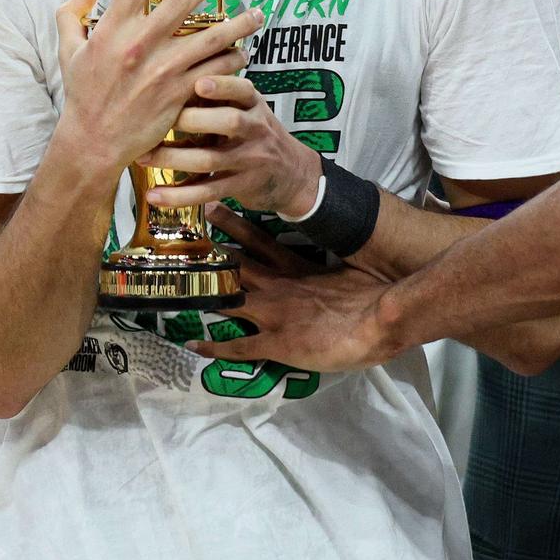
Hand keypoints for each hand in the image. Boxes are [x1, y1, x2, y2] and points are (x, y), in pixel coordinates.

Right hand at [52, 0, 261, 172]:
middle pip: (181, 2)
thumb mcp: (69, 50)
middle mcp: (139, 44)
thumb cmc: (83, 93)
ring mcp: (162, 69)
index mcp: (112, 29)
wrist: (94, 140)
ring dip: (237, 23)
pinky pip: (215, 70)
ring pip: (210, 38)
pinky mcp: (179, 92)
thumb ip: (72, 13)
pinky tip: (244, 52)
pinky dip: (233, 59)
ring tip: (256, 13)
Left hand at [135, 74, 322, 215]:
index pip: (243, 90)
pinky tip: (154, 195)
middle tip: (159, 119)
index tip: (198, 82)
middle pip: (230, 122)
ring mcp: (250, 160)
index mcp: (254, 104)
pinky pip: (208, 191)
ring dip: (174, 159)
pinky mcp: (241, 186)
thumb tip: (172, 74)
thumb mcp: (248, 109)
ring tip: (144, 157)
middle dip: (193, 120)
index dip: (223, 85)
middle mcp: (256, 129)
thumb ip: (219, 96)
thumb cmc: (255, 133)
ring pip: (212, 159)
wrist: (292, 173)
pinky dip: (179, 195)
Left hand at [190, 248, 398, 372]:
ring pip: (229, 300)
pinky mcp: (276, 343)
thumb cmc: (375, 292)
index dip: (237, 229)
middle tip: (186, 238)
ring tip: (179, 286)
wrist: (381, 318)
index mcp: (299, 268)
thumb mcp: (355, 267)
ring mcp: (274, 314)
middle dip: (212, 252)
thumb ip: (339, 259)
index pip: (261, 243)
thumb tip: (340, 246)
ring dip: (206, 293)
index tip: (217, 212)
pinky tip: (192, 346)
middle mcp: (280, 286)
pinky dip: (214, 347)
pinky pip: (238, 346)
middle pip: (238, 264)